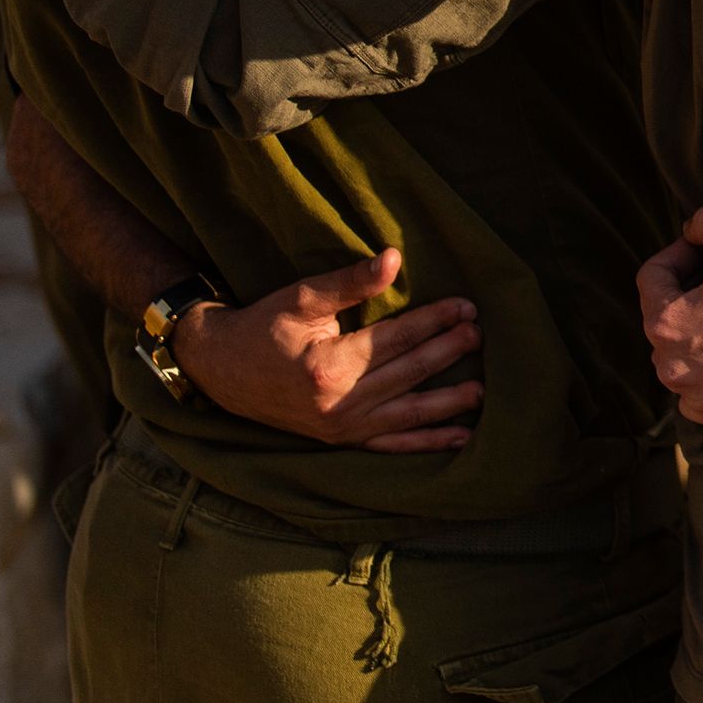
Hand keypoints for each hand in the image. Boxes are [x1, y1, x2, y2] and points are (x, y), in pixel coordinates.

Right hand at [171, 248, 483, 452]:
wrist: (219, 369)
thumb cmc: (262, 327)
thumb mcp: (301, 297)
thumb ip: (350, 282)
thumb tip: (393, 258)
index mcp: (328, 365)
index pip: (395, 340)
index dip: (433, 322)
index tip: (467, 307)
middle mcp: (336, 403)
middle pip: (406, 373)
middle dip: (448, 353)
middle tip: (481, 335)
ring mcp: (339, 427)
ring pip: (406, 413)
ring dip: (447, 403)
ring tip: (483, 390)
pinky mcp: (340, 440)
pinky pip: (390, 445)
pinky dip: (426, 443)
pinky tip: (458, 437)